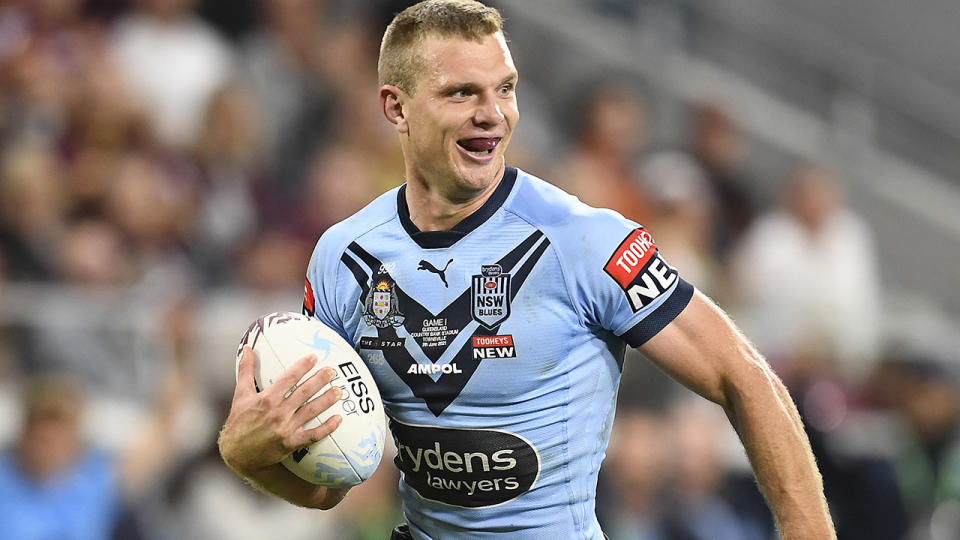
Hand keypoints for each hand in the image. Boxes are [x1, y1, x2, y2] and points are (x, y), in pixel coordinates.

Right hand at [219, 346, 342, 475]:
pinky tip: (338, 419)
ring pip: (311, 411)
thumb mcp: (240, 395)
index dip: (302, 366)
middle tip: (332, 371)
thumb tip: (247, 349)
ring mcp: (286, 429)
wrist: (238, 454)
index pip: (288, 378)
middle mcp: (278, 413)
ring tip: (339, 391)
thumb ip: (245, 370)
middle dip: (319, 380)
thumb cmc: (239, 422)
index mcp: (266, 399)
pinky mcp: (291, 443)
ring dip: (326, 400)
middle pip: (303, 393)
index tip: (313, 357)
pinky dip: (327, 428)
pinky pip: (313, 435)